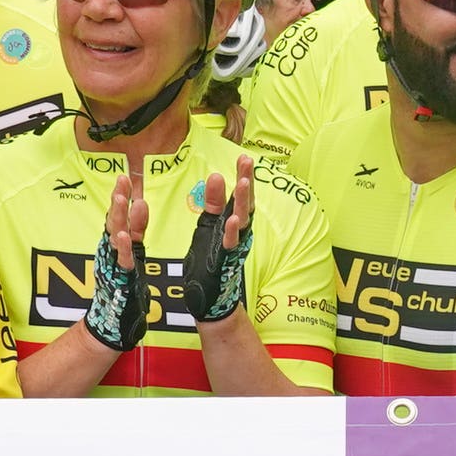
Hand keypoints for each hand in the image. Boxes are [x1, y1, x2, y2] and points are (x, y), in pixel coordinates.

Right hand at [105, 162, 147, 267]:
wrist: (118, 291)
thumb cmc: (124, 260)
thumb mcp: (134, 236)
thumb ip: (138, 221)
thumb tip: (141, 202)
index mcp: (118, 228)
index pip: (119, 207)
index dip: (121, 192)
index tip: (123, 177)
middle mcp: (114, 237)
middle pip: (116, 215)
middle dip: (119, 198)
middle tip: (122, 181)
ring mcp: (116, 252)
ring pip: (116, 231)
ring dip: (119, 215)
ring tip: (122, 199)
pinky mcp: (121, 267)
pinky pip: (122, 255)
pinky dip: (122, 245)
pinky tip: (124, 235)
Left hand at [185, 159, 258, 327]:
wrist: (209, 298)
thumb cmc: (209, 262)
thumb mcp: (208, 226)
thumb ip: (213, 203)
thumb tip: (216, 176)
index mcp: (231, 223)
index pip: (239, 195)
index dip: (243, 176)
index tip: (244, 157)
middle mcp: (237, 233)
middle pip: (245, 203)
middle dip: (247, 182)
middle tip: (247, 160)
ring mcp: (233, 247)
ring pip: (242, 221)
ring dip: (242, 202)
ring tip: (244, 182)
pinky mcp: (226, 261)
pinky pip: (231, 245)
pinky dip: (232, 232)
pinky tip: (232, 219)